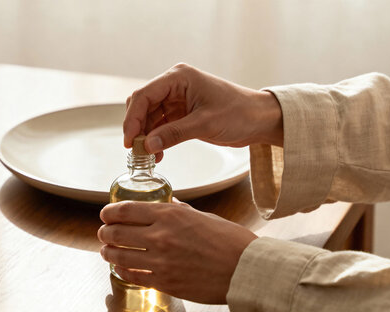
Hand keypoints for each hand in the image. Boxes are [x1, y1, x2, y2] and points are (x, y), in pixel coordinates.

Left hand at [97, 199, 257, 303]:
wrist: (246, 270)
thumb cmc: (230, 241)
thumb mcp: (203, 216)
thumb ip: (181, 210)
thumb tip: (169, 203)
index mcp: (170, 214)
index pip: (126, 210)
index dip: (109, 212)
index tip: (105, 214)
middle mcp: (160, 236)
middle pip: (116, 232)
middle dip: (105, 232)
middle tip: (104, 233)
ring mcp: (160, 261)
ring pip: (119, 255)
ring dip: (108, 252)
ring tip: (106, 251)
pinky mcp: (164, 282)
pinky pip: (133, 275)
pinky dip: (123, 270)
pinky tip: (121, 268)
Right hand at [123, 63, 282, 161]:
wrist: (260, 120)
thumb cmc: (239, 113)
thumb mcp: (205, 124)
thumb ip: (173, 134)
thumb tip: (146, 146)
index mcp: (179, 77)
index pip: (144, 95)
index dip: (132, 118)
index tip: (129, 141)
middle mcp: (175, 84)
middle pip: (143, 105)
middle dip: (137, 127)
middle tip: (135, 151)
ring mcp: (177, 98)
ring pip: (150, 117)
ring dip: (146, 136)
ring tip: (148, 157)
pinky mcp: (182, 112)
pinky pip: (161, 125)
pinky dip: (157, 138)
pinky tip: (157, 154)